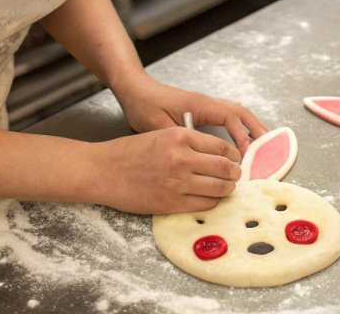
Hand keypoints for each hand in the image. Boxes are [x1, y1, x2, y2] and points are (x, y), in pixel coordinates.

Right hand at [88, 127, 241, 213]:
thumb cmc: (129, 152)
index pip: (221, 146)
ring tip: (226, 187)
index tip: (236, 159)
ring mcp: (177, 182)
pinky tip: (209, 197)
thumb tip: (216, 154)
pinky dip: (212, 201)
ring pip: (219, 187)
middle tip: (236, 175)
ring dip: (227, 188)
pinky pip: (204, 204)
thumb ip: (188, 142)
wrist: (103, 171)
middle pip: (225, 167)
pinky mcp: (171, 202)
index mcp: (180, 136)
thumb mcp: (161, 135)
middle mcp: (181, 158)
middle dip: (235, 173)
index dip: (234, 154)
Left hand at [112, 72, 267, 155]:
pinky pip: (226, 116)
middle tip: (270, 144)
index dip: (240, 134)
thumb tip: (195, 157)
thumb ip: (178, 139)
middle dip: (256, 127)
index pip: (228, 116)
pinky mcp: (201, 110)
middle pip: (238, 111)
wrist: (134, 90)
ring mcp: (204, 105)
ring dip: (250, 125)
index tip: (247, 151)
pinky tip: (242, 139)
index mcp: (198, 104)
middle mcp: (206, 102)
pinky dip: (239, 126)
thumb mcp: (157, 125)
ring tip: (264, 142)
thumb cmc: (144, 105)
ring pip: (234, 112)